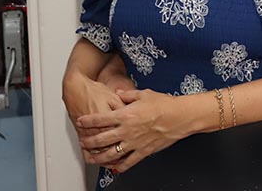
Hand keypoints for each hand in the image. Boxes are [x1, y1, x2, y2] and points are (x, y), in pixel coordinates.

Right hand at [62, 73, 127, 166]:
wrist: (76, 89)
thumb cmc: (95, 92)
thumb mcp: (114, 97)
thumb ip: (124, 108)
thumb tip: (133, 114)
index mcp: (110, 119)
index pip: (121, 136)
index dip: (128, 143)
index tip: (134, 144)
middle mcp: (99, 129)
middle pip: (110, 147)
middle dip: (118, 154)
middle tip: (125, 157)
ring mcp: (89, 133)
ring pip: (98, 152)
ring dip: (104, 159)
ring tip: (111, 162)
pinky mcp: (81, 135)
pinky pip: (86, 152)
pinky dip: (91, 157)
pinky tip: (95, 159)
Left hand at [76, 89, 190, 172]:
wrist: (180, 117)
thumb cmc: (165, 104)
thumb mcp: (144, 94)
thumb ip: (128, 95)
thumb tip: (118, 93)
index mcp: (125, 115)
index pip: (100, 119)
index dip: (88, 121)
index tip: (81, 121)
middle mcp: (127, 131)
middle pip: (101, 139)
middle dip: (89, 142)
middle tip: (83, 142)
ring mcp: (134, 143)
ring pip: (111, 154)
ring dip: (99, 157)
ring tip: (92, 159)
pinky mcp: (143, 152)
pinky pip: (128, 162)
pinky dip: (119, 167)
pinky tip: (114, 168)